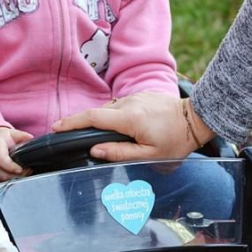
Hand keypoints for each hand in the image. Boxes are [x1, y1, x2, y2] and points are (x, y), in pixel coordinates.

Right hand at [0, 127, 32, 182]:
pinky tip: (13, 175)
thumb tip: (31, 139)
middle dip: (15, 175)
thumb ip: (23, 136)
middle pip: (0, 173)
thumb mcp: (14, 134)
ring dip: (12, 179)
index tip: (20, 169)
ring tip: (21, 173)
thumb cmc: (4, 139)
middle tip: (26, 171)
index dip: (10, 166)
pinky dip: (6, 182)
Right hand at [51, 93, 213, 161]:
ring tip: (91, 133)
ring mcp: (134, 97)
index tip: (56, 127)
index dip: (72, 122)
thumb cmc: (175, 141)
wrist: (195, 119)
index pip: (92, 118)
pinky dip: (111, 115)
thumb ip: (120, 153)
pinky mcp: (139, 96)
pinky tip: (114, 126)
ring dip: (98, 119)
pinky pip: (119, 105)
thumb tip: (95, 150)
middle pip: (97, 112)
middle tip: (64, 130)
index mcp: (129, 119)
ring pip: (108, 109)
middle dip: (79, 121)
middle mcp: (128, 103)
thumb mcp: (149, 155)